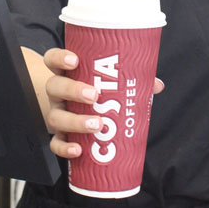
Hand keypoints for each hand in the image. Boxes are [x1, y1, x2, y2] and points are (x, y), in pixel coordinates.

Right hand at [42, 48, 164, 158]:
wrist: (75, 112)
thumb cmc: (93, 92)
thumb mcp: (107, 83)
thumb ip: (130, 80)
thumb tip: (156, 84)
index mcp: (67, 74)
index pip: (53, 59)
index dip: (60, 58)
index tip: (75, 60)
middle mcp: (58, 93)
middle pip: (54, 86)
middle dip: (73, 90)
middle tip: (93, 95)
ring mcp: (57, 114)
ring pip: (55, 116)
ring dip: (75, 121)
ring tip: (97, 124)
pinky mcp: (59, 136)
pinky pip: (55, 143)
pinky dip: (64, 148)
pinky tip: (78, 149)